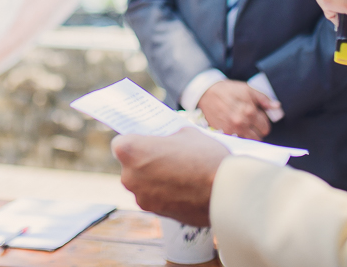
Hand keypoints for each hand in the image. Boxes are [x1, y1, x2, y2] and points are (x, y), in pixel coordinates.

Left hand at [111, 129, 227, 227]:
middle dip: (146, 161)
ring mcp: (141, 198)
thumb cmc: (204, 157)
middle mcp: (128, 176)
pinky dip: (165, 194)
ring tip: (180, 175)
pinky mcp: (155, 213)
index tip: (150, 142)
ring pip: (143, 183)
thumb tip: (168, 142)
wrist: (223, 192)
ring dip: (155, 179)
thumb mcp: (186, 133)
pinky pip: (155, 198)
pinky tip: (184, 189)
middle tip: (168, 157)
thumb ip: (168, 138)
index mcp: (129, 151)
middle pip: (131, 165)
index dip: (138, 141)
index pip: (122, 142)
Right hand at [196, 80, 277, 140]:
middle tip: (253, 121)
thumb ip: (264, 99)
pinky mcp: (224, 133)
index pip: (266, 127)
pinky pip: (238, 140)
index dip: (264, 122)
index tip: (259, 117)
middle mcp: (242, 123)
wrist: (207, 93)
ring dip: (250, 134)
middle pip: (259, 136)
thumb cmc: (229, 90)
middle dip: (258, 129)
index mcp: (250, 111)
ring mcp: (233, 129)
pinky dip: (240, 136)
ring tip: (246, 125)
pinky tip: (237, 127)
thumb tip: (277, 107)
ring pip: (250, 140)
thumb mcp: (248, 89)